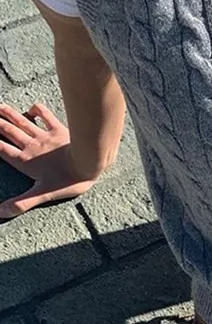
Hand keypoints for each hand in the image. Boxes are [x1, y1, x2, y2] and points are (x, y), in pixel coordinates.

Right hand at [0, 103, 97, 218]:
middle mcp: (31, 146)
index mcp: (25, 161)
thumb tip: (0, 213)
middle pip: (8, 132)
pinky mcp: (59, 129)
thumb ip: (21, 203)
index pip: (0, 150)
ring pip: (22, 122)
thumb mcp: (42, 194)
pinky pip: (45, 116)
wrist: (90, 162)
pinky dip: (37, 110)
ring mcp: (45, 136)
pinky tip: (32, 109)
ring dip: (8, 114)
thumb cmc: (68, 180)